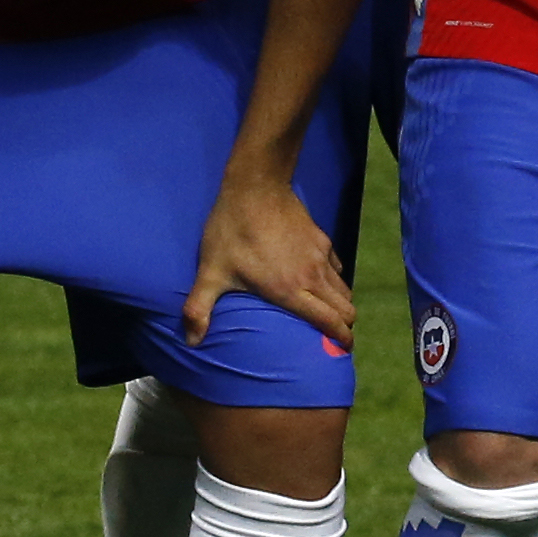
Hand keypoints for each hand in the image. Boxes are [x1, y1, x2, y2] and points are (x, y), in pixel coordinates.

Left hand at [182, 161, 354, 348]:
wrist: (255, 186)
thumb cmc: (232, 230)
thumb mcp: (211, 271)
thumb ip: (200, 308)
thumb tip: (191, 342)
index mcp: (290, 290)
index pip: (329, 321)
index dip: (341, 338)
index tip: (343, 349)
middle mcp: (312, 276)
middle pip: (346, 308)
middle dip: (345, 325)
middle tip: (335, 336)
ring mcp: (320, 256)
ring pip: (344, 288)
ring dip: (341, 303)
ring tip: (329, 313)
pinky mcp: (322, 240)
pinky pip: (338, 268)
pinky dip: (335, 280)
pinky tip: (320, 281)